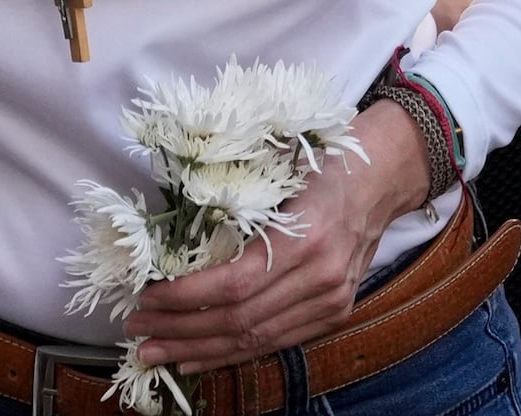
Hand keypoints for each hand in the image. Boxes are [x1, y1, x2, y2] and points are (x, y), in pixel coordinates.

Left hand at [121, 101, 424, 368]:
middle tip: (138, 332)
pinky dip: (233, 353)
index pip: (234, 284)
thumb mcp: (276, 168)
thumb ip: (230, 198)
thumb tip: (168, 227)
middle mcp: (321, 277)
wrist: (382, 179)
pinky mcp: (334, 314)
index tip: (147, 297)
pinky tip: (198, 355)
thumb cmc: (322, 164)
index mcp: (306, 238)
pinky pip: (276, 342)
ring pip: (255, 339)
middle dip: (182, 329)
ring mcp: (331, 301)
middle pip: (240, 319)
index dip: (186, 298)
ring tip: (156, 351)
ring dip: (200, 349)